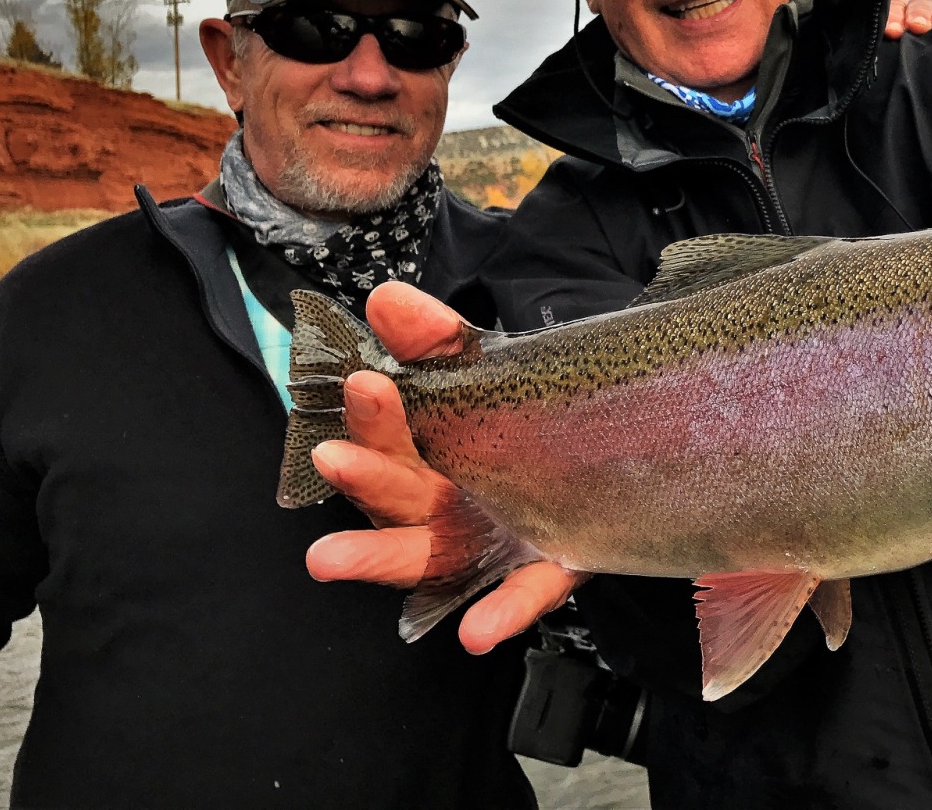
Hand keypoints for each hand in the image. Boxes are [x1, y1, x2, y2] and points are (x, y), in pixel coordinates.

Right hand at [304, 282, 582, 653]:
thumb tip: (385, 297)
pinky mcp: (541, 572)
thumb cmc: (521, 428)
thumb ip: (438, 341)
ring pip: (428, 558)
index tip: (362, 380)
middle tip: (333, 456)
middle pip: (396, 495)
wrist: (605, 467)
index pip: (388, 434)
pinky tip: (475, 635)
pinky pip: (517, 597)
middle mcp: (444, 507)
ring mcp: (486, 545)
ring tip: (326, 561)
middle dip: (363, 477)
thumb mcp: (486, 375)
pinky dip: (497, 615)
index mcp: (425, 458)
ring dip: (379, 561)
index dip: (374, 412)